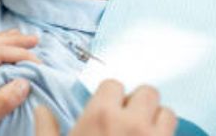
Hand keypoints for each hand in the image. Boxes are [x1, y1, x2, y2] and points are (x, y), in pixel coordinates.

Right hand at [34, 80, 176, 135]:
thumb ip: (46, 129)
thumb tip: (40, 109)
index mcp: (100, 116)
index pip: (114, 84)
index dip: (111, 97)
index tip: (107, 111)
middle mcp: (131, 123)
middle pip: (147, 92)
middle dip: (139, 104)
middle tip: (128, 122)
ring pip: (167, 113)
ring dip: (157, 120)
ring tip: (145, 134)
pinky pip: (176, 133)